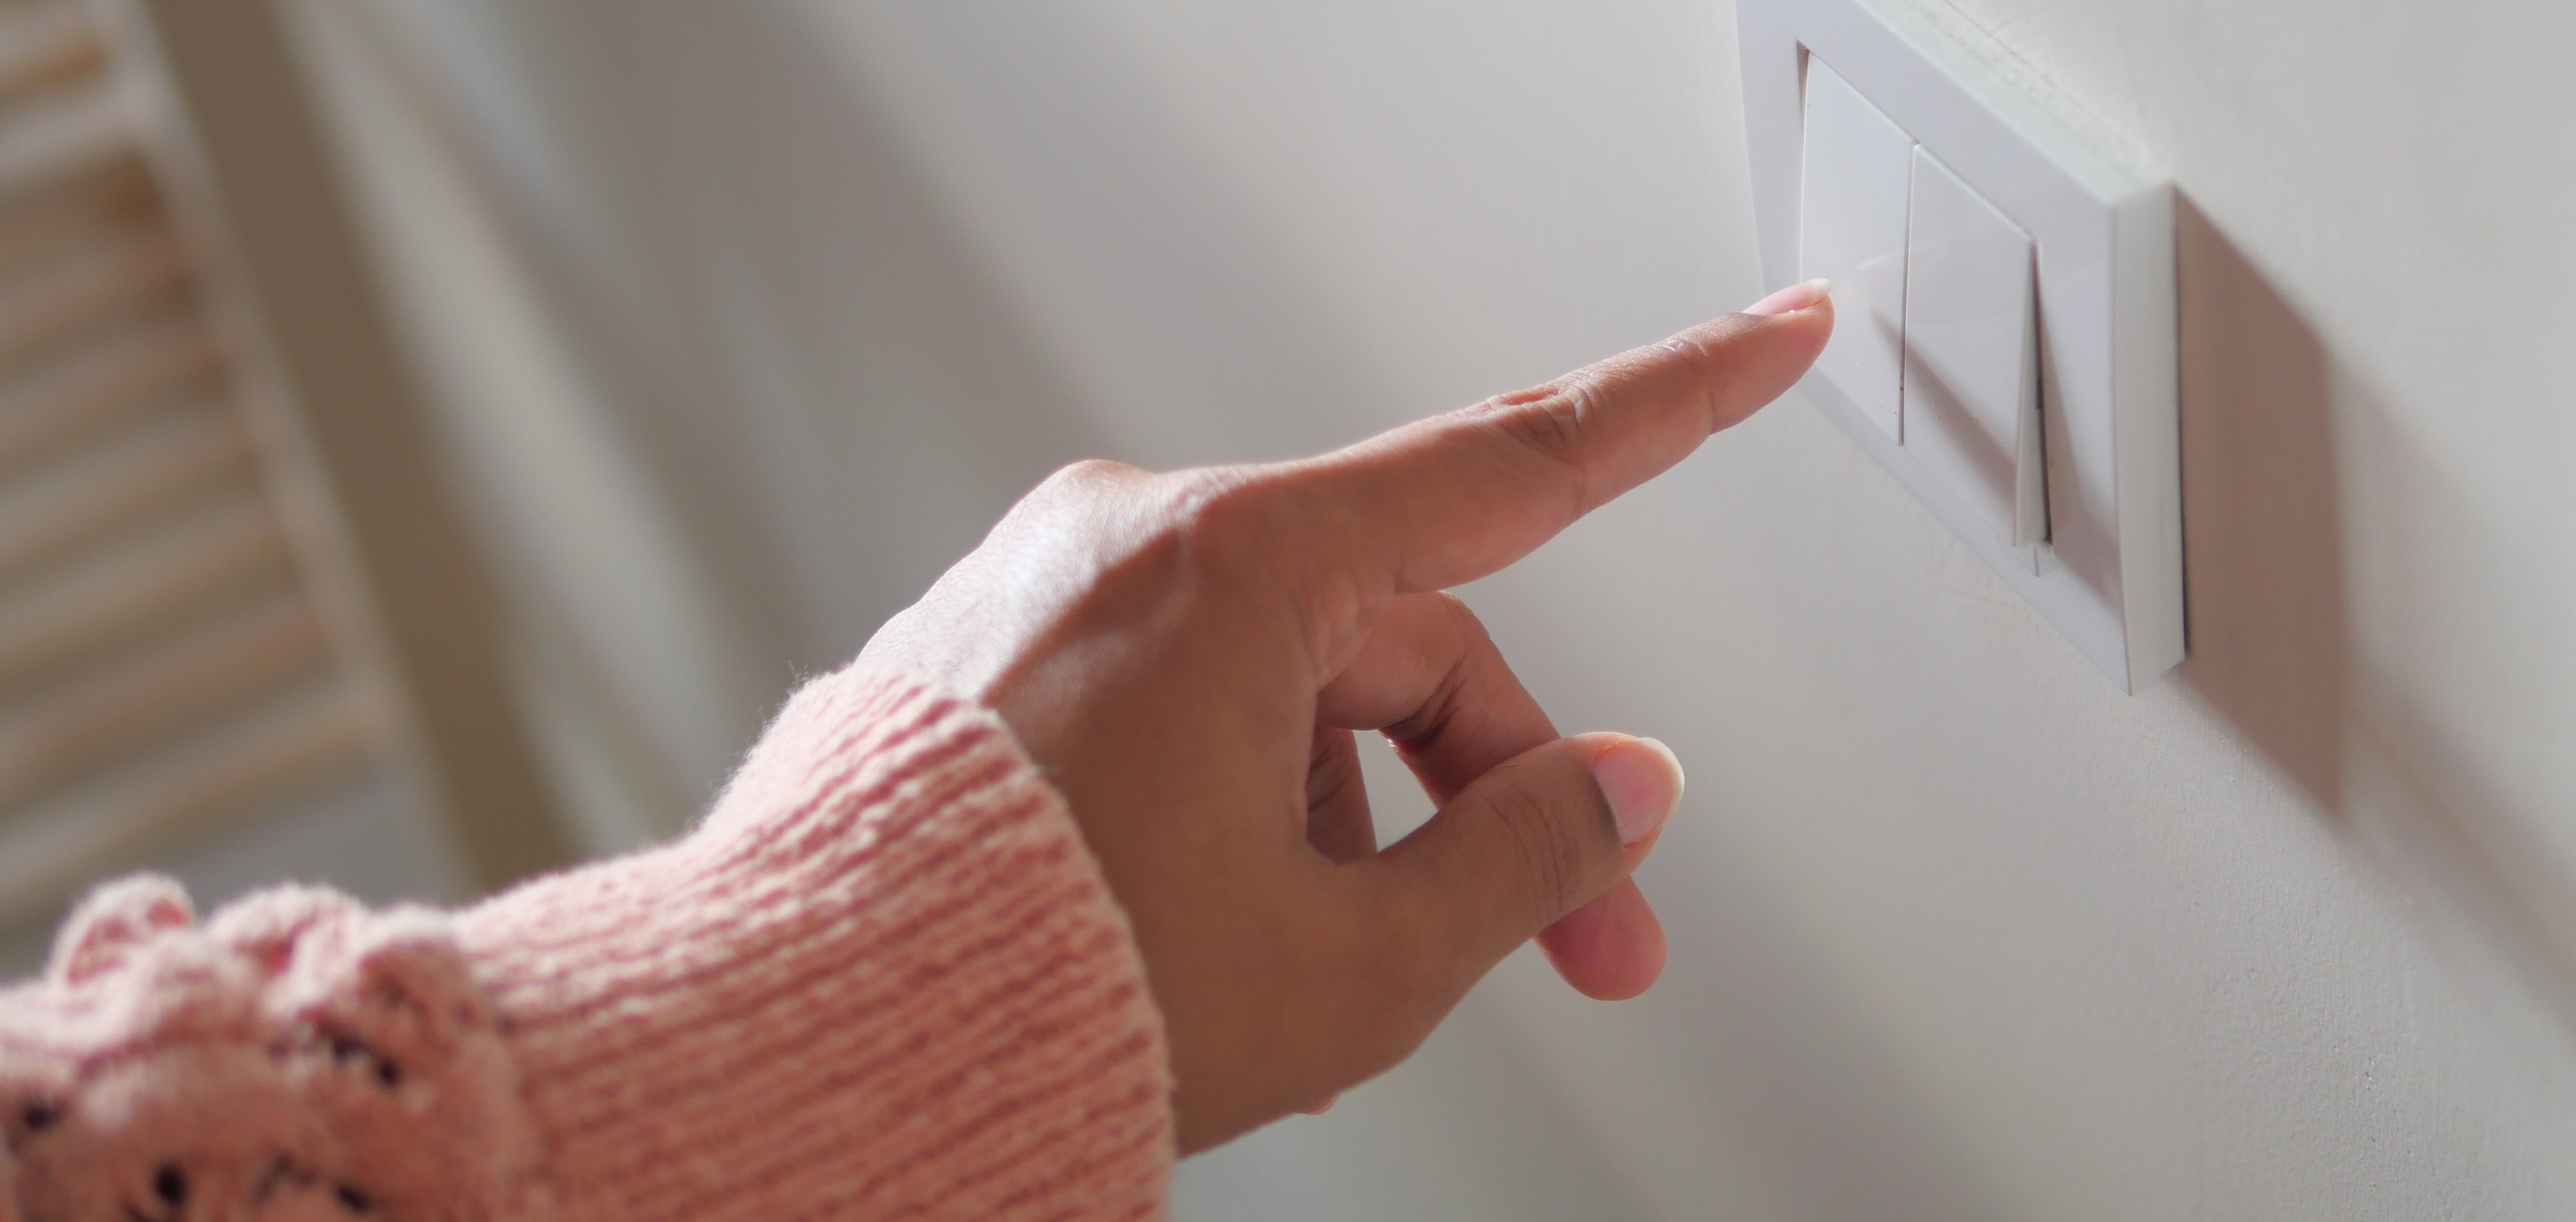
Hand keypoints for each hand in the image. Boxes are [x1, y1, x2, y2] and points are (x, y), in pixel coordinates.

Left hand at [860, 281, 1832, 1151]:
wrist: (806, 1052)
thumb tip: (1613, 792)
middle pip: (1400, 643)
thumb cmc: (1031, 988)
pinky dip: (1240, 805)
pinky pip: (1180, 704)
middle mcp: (1133, 543)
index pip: (1517, 469)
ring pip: (1288, 689)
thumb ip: (1522, 858)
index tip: (1769, 339)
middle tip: (1583, 946)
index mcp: (1233, 568)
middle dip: (1497, 800)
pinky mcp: (998, 659)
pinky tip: (1230, 928)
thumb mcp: (1351, 960)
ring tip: (1320, 978)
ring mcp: (1052, 596)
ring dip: (1352, 827)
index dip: (1675, 405)